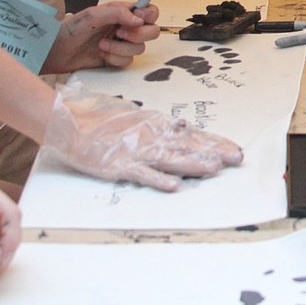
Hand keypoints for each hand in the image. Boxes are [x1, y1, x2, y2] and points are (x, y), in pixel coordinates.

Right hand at [42, 80, 243, 191]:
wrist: (70, 122)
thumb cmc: (102, 120)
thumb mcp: (136, 118)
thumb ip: (158, 125)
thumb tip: (182, 126)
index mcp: (156, 126)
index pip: (192, 135)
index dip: (214, 142)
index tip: (235, 149)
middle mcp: (150, 137)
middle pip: (187, 146)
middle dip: (213, 152)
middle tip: (236, 159)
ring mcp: (135, 152)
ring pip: (169, 159)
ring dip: (192, 164)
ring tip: (213, 168)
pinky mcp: (118, 165)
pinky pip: (141, 174)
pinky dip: (157, 180)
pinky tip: (173, 186)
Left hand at [43, 1, 160, 73]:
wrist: (56, 52)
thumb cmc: (71, 29)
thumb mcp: (92, 15)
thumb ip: (117, 13)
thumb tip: (140, 21)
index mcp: (123, 13)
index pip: (150, 11)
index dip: (149, 16)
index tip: (137, 18)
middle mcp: (127, 27)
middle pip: (152, 32)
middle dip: (137, 35)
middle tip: (119, 33)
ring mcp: (123, 44)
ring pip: (140, 48)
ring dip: (120, 48)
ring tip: (101, 45)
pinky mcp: (118, 59)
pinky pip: (128, 61)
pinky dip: (115, 59)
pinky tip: (101, 55)